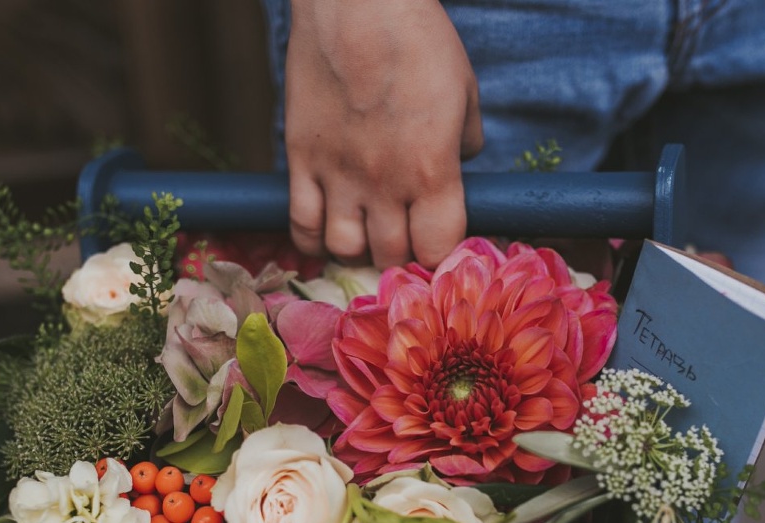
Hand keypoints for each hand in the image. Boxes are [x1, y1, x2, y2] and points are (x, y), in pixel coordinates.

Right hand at [284, 0, 483, 267]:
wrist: (357, 3)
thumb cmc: (418, 39)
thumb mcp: (464, 91)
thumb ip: (464, 142)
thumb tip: (460, 164)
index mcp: (432, 171)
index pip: (437, 249)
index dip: (440, 254)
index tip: (439, 242)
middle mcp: (384, 184)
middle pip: (391, 255)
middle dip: (401, 254)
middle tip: (402, 237)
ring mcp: (338, 175)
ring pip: (343, 249)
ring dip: (357, 250)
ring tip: (364, 234)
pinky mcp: (300, 159)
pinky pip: (300, 223)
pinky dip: (311, 240)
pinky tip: (324, 233)